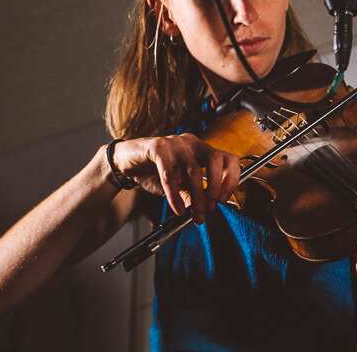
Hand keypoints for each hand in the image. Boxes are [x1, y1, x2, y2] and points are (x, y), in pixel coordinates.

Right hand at [111, 134, 240, 223]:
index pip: (228, 158)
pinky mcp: (157, 147)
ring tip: (195, 214)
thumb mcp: (178, 185)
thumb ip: (192, 194)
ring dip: (197, 196)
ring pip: (194, 169)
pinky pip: (169, 174)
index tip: (224, 199)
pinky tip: (176, 207)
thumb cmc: (154, 171)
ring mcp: (175, 143)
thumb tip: (204, 210)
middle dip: (216, 186)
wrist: (125, 162)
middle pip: (216, 159)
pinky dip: (174, 194)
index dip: (231, 179)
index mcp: (201, 149)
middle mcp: (192, 143)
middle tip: (211, 207)